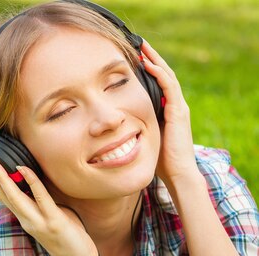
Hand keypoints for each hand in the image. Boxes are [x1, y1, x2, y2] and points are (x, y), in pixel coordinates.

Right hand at [0, 151, 98, 255]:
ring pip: (14, 196)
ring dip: (1, 178)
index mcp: (23, 216)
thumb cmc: (66, 236)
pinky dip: (31, 182)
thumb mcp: (48, 216)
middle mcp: (26, 219)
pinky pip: (41, 198)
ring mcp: (38, 221)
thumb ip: (39, 201)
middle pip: (2, 193)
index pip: (1, 194)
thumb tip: (35, 182)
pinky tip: (22, 168)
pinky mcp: (54, 222)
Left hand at [141, 40, 200, 185]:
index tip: (135, 57)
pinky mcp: (178, 112)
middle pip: (164, 75)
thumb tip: (114, 125)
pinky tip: (149, 65)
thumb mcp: (144, 138)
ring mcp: (178, 107)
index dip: (148, 69)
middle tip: (140, 44)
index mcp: (167, 110)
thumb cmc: (160, 160)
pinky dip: (160, 74)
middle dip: (152, 58)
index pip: (158, 83)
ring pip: (168, 76)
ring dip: (155, 60)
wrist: (177, 173)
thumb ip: (135, 128)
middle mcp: (175, 105)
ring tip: (144, 48)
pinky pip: (170, 87)